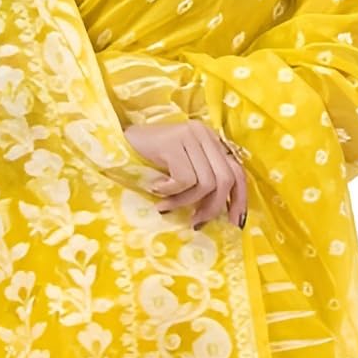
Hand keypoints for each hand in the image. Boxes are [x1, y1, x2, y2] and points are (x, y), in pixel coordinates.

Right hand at [124, 118, 246, 228]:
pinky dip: (171, 193)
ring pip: (205, 183)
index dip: (239, 199)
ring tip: (165, 206)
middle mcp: (204, 134)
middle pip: (225, 179)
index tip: (234, 222)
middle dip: (212, 207)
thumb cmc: (149, 162)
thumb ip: (202, 181)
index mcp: (211, 140)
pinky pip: (184, 180)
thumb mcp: (182, 170)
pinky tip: (155, 189)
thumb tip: (220, 211)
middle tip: (195, 222)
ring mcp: (189, 136)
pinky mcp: (173, 142)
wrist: (117, 144)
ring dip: (184, 202)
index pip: (237, 171)